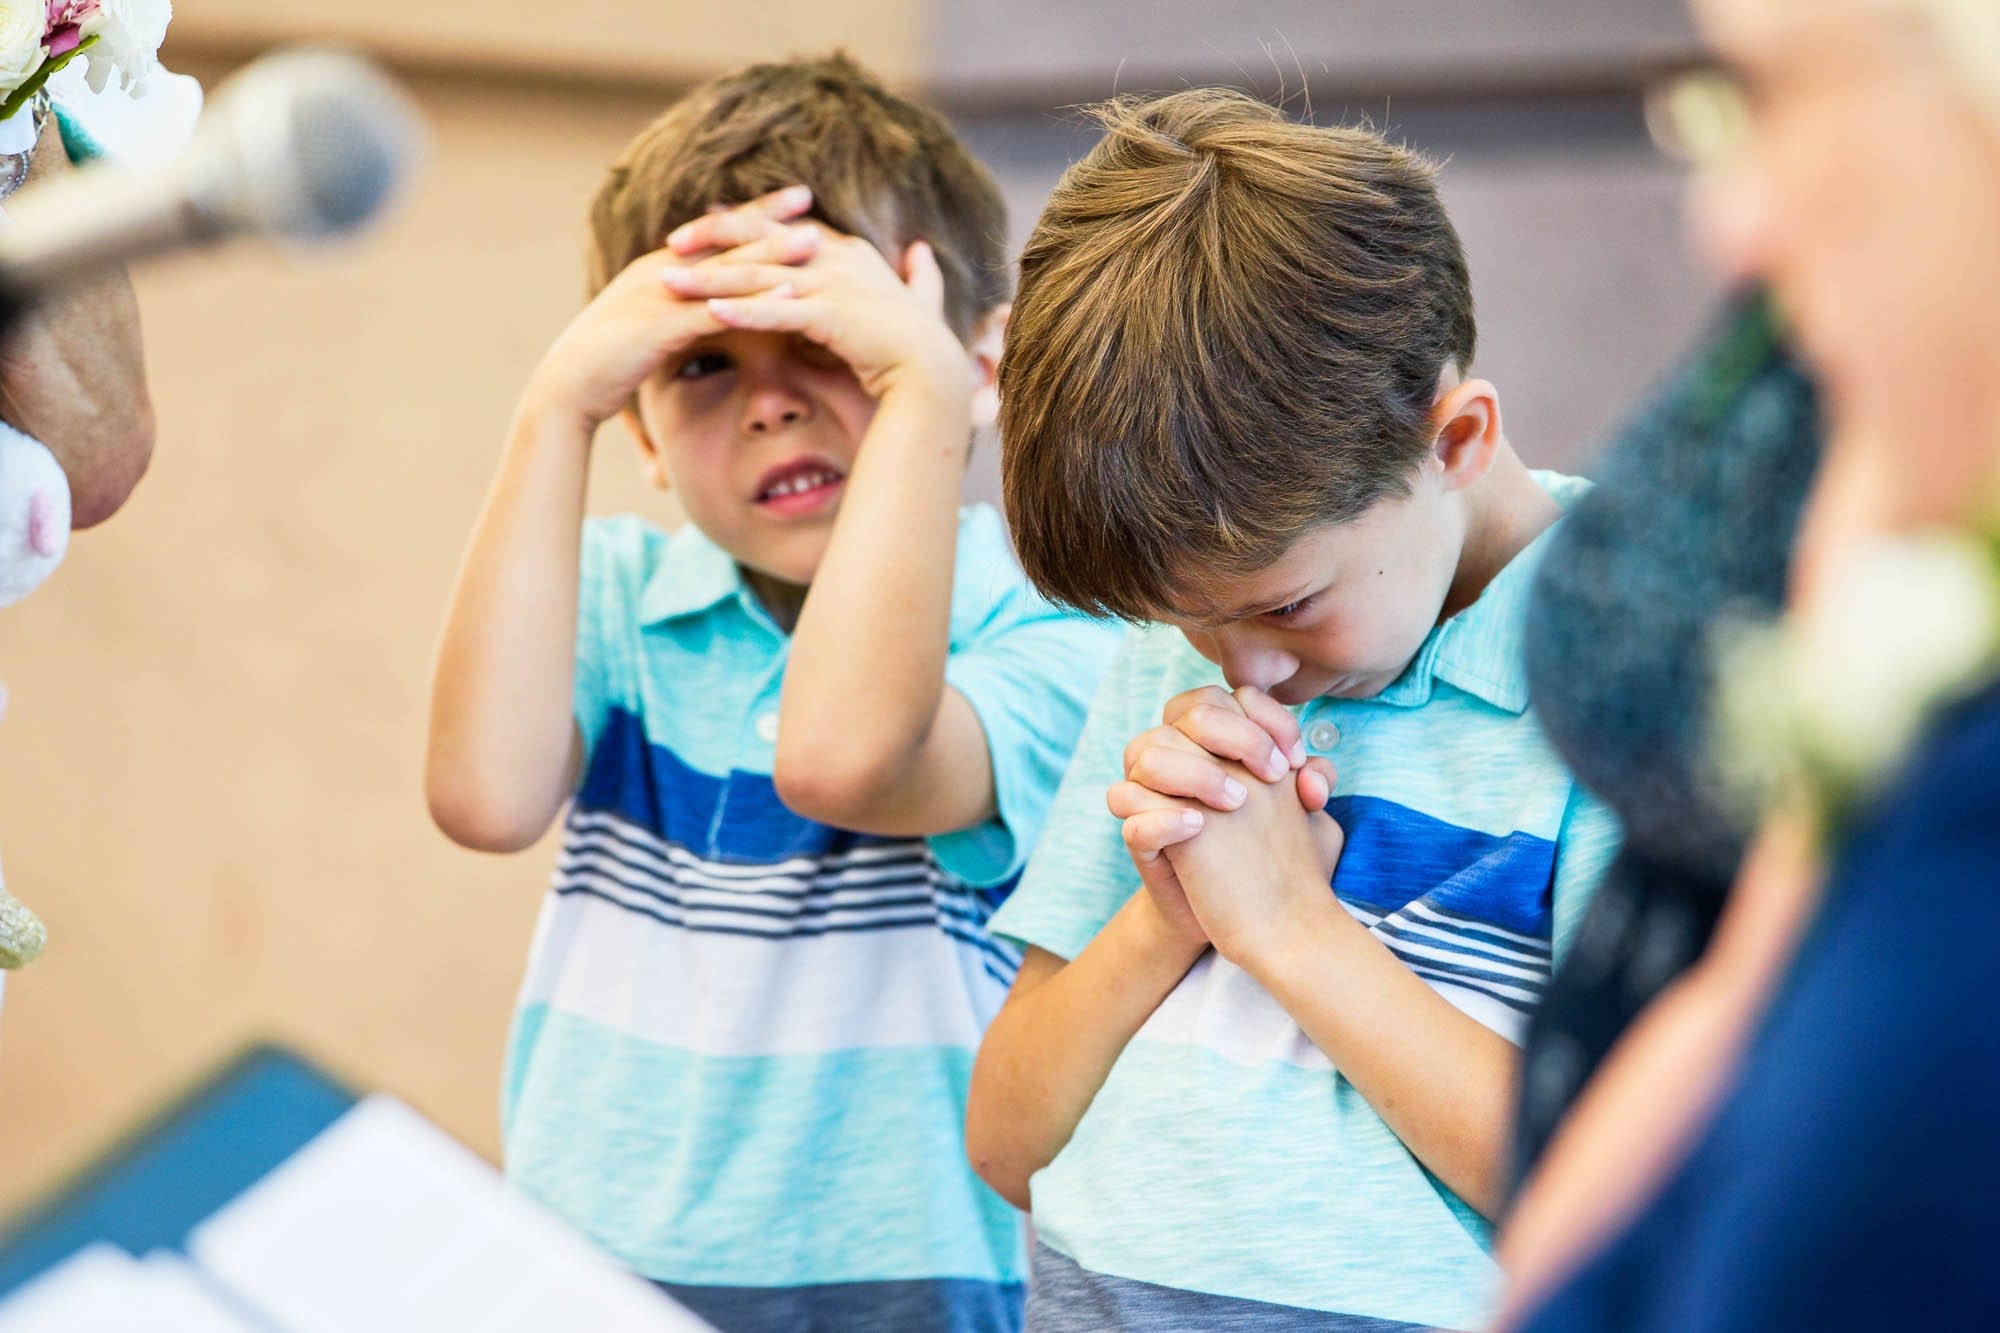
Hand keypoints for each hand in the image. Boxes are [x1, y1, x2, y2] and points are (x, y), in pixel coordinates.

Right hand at [523, 187, 835, 429]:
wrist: (566, 388)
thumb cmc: (607, 363)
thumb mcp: (648, 328)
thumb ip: (677, 313)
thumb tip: (706, 312)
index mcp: (659, 269)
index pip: (713, 234)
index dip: (749, 214)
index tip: (787, 200)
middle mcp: (661, 272)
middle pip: (724, 239)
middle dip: (767, 220)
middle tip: (808, 200)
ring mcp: (661, 296)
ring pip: (726, 270)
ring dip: (771, 254)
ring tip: (813, 241)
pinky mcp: (662, 328)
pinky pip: (717, 311)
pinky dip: (754, 302)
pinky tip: (788, 298)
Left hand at [663, 224, 971, 407]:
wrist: (933, 372)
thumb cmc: (921, 342)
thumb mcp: (918, 298)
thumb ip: (919, 274)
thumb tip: (922, 252)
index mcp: (846, 250)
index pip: (781, 226)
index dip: (740, 224)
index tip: (703, 226)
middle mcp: (836, 258)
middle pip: (761, 239)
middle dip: (712, 239)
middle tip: (671, 244)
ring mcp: (834, 284)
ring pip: (760, 274)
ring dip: (711, 277)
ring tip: (669, 281)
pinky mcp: (832, 315)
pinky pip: (777, 311)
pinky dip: (742, 310)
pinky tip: (707, 312)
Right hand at [1111, 688, 1345, 967]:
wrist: (1244, 919)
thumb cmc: (1270, 853)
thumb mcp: (1306, 817)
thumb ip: (1315, 783)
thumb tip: (1311, 780)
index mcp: (1208, 740)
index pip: (1221, 695)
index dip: (1263, 717)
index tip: (1295, 759)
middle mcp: (1174, 757)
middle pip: (1185, 711)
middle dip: (1237, 737)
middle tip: (1272, 776)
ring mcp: (1150, 795)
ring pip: (1145, 753)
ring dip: (1196, 772)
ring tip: (1236, 804)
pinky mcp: (1138, 836)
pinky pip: (1126, 807)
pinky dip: (1162, 815)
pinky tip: (1198, 827)